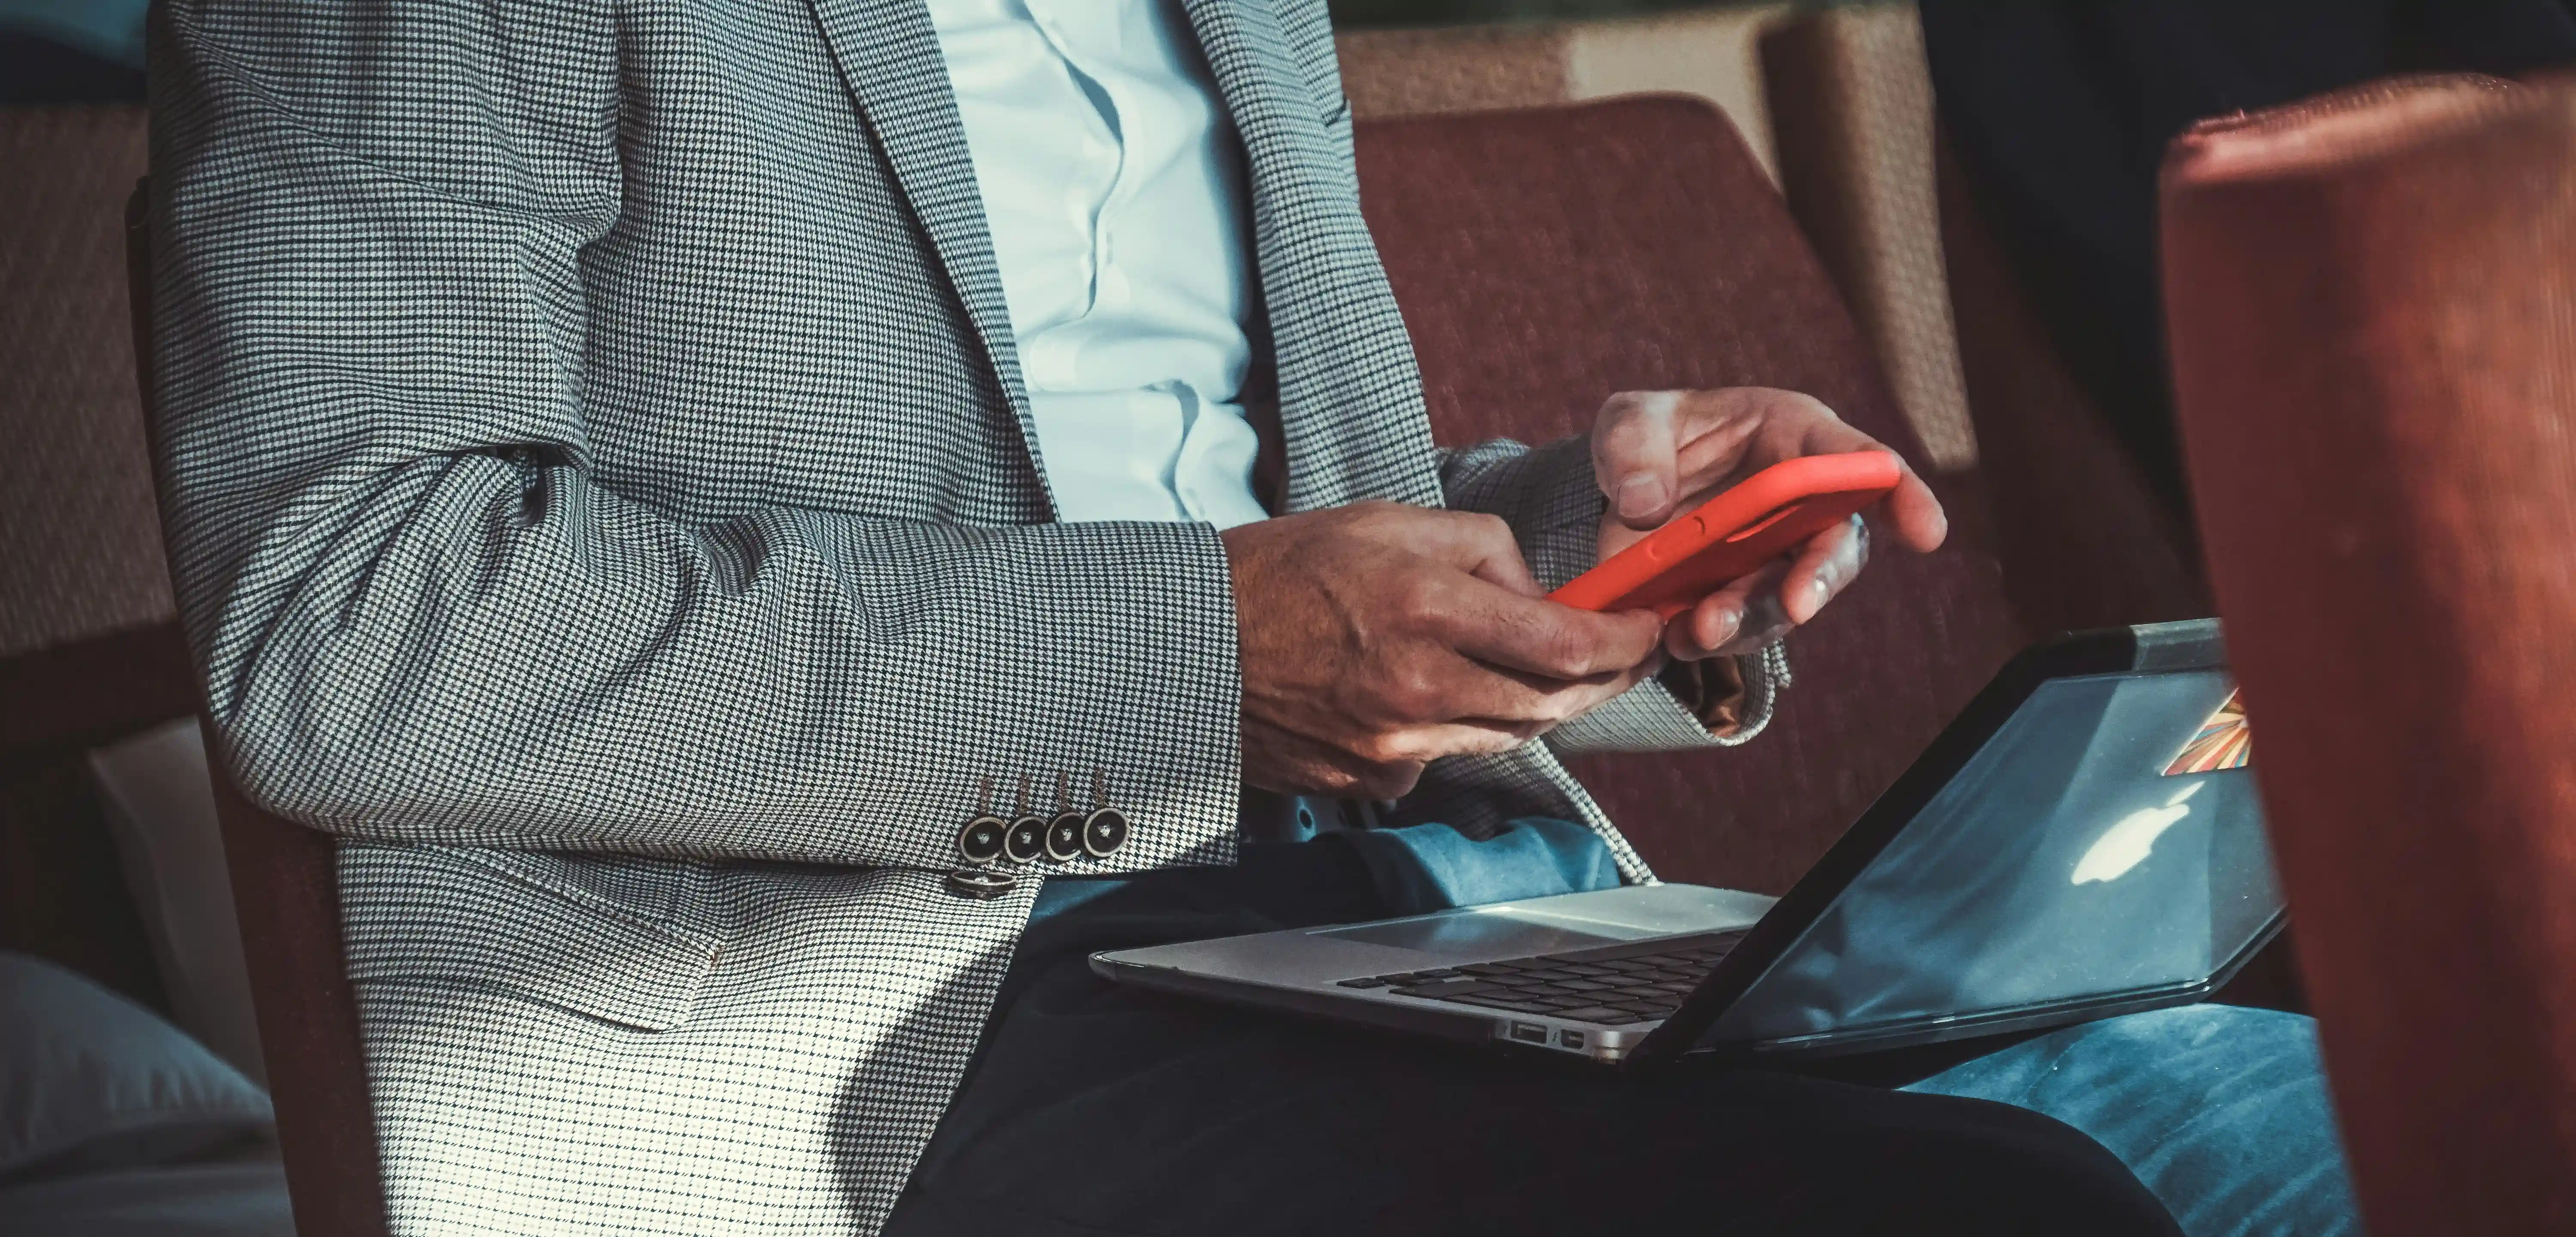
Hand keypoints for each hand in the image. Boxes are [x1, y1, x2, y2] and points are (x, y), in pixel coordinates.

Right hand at [1225, 502, 1665, 798]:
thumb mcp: (1388, 523)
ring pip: (1505, 736)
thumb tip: (1540, 595)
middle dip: (1602, 681)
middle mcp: (1417, 688)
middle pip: (1552, 706)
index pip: (1567, 646)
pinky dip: (1459, 728)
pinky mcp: (1370, 780)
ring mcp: (1394, 745)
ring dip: (1538, 704)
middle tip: (1624, 655)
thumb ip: (1483, 550)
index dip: (1626, 643)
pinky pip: (1444, 760)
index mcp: (1427, 610)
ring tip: (1543, 667)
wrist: (1191, 645)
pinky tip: (1435, 694)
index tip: (1648, 631)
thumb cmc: (1285, 571)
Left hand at [1591, 388, 1946, 659]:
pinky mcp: (1738, 599)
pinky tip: (1676, 637)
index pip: (1859, 461)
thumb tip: (1646, 505)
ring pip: (1788, 598)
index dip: (1901, 495)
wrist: (1617, 494)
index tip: (1927, 533)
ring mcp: (1772, 559)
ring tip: (1704, 626)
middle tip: (1798, 603)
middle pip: (1835, 546)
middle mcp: (1799, 505)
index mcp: (1793, 437)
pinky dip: (1712, 640)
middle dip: (1818, 577)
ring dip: (1753, 618)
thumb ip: (1632, 446)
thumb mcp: (1628, 420)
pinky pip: (1742, 629)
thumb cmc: (1644, 439)